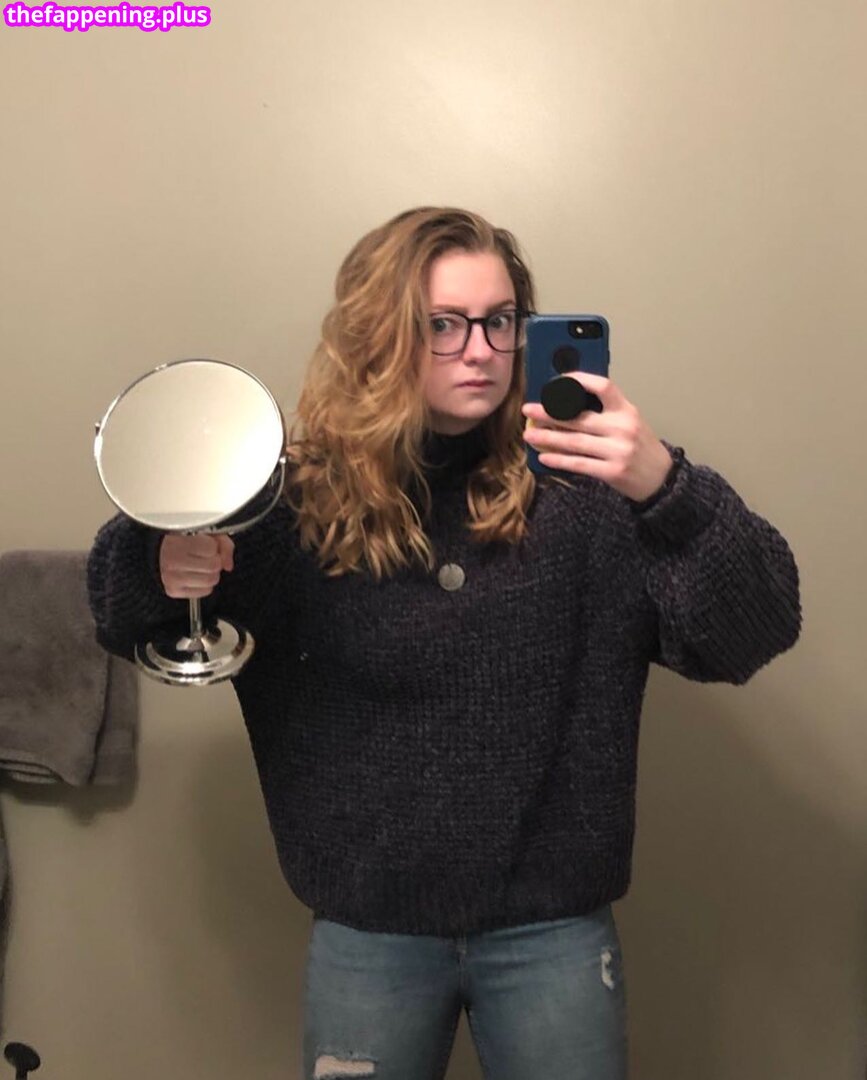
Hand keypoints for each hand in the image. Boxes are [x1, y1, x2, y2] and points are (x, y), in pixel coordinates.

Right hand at [159, 533, 233, 598]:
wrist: (161, 552)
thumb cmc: (184, 541)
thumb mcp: (205, 533)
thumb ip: (222, 544)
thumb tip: (228, 565)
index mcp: (178, 543)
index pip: (211, 548)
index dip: (213, 547)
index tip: (206, 544)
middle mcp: (172, 561)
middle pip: (213, 567)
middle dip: (215, 561)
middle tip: (205, 557)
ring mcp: (171, 578)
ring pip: (210, 581)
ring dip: (211, 574)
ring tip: (202, 566)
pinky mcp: (173, 591)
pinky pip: (204, 591)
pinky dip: (205, 585)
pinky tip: (197, 575)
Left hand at [522, 372, 673, 501]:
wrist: (662, 479)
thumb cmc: (641, 448)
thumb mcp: (631, 422)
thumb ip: (607, 413)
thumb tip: (567, 406)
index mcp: (627, 410)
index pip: (603, 387)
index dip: (579, 381)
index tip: (557, 382)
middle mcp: (622, 428)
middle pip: (579, 417)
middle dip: (549, 413)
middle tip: (528, 410)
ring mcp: (618, 451)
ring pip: (575, 442)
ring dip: (548, 438)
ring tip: (529, 434)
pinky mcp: (612, 472)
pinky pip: (579, 464)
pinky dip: (559, 460)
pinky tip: (544, 457)